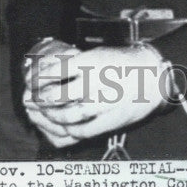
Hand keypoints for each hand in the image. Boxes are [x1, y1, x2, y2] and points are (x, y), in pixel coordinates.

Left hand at [24, 43, 166, 146]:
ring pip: (68, 116)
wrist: (154, 75)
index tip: (32, 81)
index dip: (39, 79)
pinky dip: (70, 131)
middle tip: (34, 100)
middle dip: (40, 100)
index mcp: (91, 61)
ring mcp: (104, 103)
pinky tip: (65, 126)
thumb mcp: (98, 54)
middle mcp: (96, 82)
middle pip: (57, 96)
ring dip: (52, 117)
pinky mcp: (112, 120)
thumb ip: (75, 65)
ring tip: (46, 114)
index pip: (54, 71)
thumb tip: (46, 75)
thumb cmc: (122, 63)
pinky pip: (84, 131)